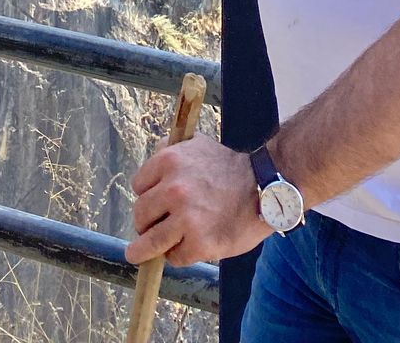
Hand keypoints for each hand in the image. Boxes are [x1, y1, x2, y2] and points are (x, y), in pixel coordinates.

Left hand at [125, 134, 269, 265]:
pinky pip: (174, 256)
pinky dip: (177, 255)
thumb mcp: (197, 144)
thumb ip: (171, 149)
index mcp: (169, 161)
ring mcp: (186, 218)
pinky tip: (186, 248)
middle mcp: (173, 189)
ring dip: (143, 250)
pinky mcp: (199, 243)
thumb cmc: (229, 167)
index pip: (139, 186)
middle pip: (141, 215)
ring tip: (137, 254)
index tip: (153, 204)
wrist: (263, 188)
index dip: (145, 196)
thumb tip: (152, 160)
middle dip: (145, 222)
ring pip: (150, 242)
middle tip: (153, 227)